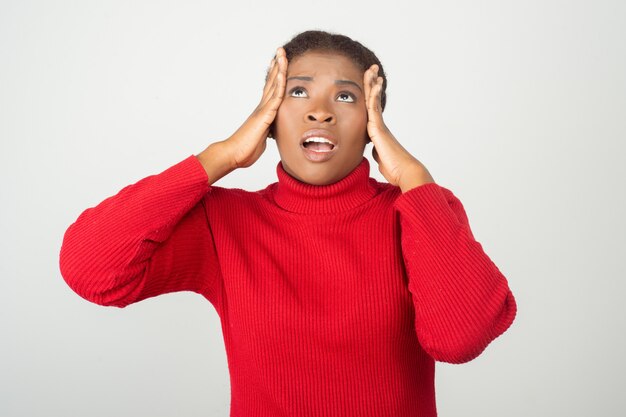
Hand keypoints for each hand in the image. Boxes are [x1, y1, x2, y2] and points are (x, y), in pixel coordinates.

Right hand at [225, 47, 287, 167]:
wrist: (234, 154)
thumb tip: (271, 131)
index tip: (278, 63)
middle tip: (280, 51)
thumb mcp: (262, 138)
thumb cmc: (245, 150)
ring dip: (278, 68)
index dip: (274, 76)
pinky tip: (282, 73)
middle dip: (277, 66)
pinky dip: (279, 84)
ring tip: (281, 53)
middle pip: (271, 82)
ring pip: (273, 85)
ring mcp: (262, 109)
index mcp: (262, 112)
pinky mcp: (264, 115)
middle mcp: (261, 107)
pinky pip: (274, 97)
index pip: (270, 90)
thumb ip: (267, 131)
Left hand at [364, 64, 434, 191]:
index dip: (372, 95)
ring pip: (373, 100)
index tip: (372, 82)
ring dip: (372, 84)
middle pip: (373, 100)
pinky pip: (374, 109)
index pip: (372, 109)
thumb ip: (377, 149)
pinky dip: (374, 96)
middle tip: (372, 69)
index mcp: (378, 131)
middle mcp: (380, 125)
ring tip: (372, 69)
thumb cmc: (394, 168)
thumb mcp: (380, 156)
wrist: (404, 172)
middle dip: (372, 83)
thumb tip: (375, 148)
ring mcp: (379, 125)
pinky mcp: (378, 129)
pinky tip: (374, 85)